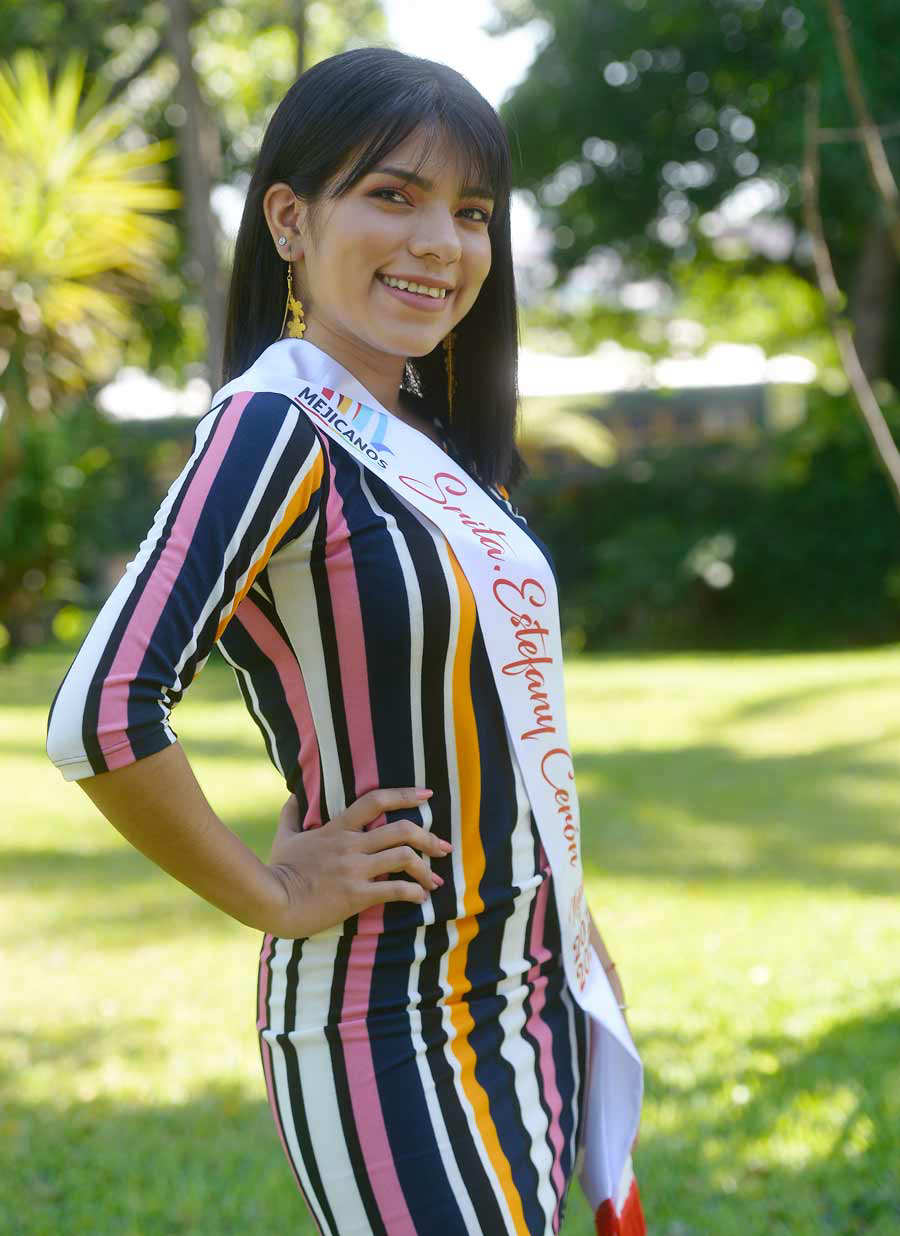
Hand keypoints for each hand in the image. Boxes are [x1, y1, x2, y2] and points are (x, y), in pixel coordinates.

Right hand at [264, 786, 450, 937]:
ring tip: (436, 880)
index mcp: (337, 828)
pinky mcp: (356, 895)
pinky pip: (394, 890)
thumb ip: (292, 813)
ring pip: (403, 858)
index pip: (376, 800)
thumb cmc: (277, 869)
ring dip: (426, 869)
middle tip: (444, 847)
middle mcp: (351, 845)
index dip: (405, 794)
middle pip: (401, 830)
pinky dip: (413, 893)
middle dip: (428, 837)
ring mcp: (355, 869)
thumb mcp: (284, 835)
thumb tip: (293, 794)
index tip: (427, 794)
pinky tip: (421, 898)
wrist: (271, 899)